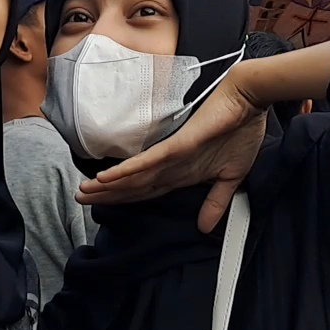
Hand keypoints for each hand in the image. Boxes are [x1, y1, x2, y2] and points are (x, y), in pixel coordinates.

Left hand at [76, 75, 267, 232]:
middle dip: (106, 195)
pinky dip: (127, 171)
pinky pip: (147, 161)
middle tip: (79, 200)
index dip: (125, 200)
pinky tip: (106, 178)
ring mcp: (172, 154)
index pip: (146, 190)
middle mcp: (172, 164)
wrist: (250, 102)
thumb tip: (205, 227)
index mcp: (182, 171)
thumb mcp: (232, 176)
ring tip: (84, 192)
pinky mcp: (177, 144)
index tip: (101, 207)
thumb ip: (216, 201)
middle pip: (133, 185)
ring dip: (108, 186)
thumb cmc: (243, 131)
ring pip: (134, 176)